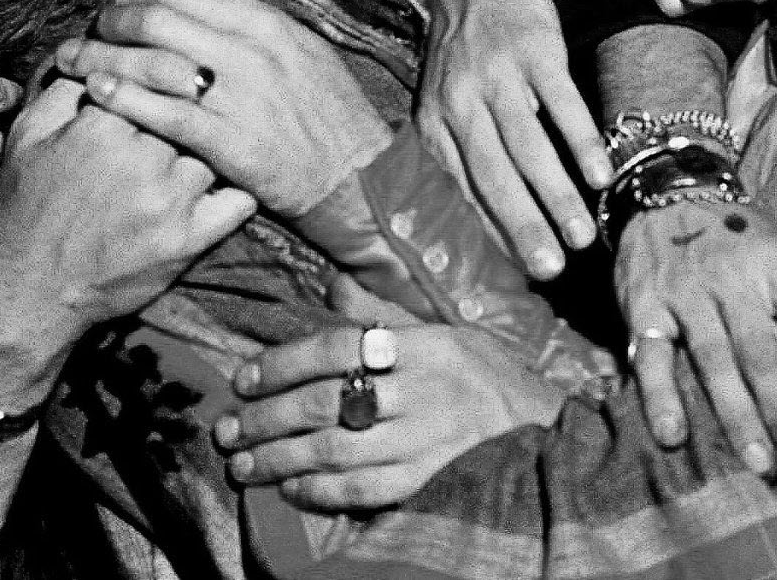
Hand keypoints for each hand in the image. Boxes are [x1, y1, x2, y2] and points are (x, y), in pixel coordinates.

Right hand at [0, 79, 254, 404]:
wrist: (29, 291)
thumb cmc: (27, 207)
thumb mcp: (28, 136)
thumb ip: (64, 86)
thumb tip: (93, 45)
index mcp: (102, 125)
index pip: (154, 75)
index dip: (162, 77)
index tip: (169, 80)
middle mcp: (141, 160)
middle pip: (191, 111)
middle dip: (190, 111)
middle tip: (191, 117)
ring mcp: (169, 203)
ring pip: (217, 149)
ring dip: (213, 149)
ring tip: (205, 151)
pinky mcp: (188, 241)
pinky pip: (239, 201)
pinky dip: (237, 190)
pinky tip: (225, 184)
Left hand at [59, 0, 391, 216]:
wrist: (361, 178)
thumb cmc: (332, 119)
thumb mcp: (305, 56)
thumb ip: (255, 32)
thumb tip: (207, 6)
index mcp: (269, 26)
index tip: (118, 8)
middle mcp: (251, 53)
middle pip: (155, 19)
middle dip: (109, 22)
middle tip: (90, 32)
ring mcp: (239, 97)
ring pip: (148, 62)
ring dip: (99, 58)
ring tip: (70, 62)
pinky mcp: (228, 142)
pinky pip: (161, 112)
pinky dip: (122, 99)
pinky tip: (97, 95)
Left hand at [217, 319, 563, 512]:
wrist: (548, 432)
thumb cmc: (491, 377)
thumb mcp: (448, 331)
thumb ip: (387, 315)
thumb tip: (333, 284)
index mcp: (424, 345)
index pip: (339, 345)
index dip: (284, 362)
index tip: (245, 378)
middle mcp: (422, 390)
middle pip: (326, 402)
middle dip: (267, 417)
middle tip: (227, 428)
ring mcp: (425, 440)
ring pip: (334, 451)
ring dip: (279, 459)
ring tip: (243, 463)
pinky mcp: (428, 481)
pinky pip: (361, 490)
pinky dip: (319, 491)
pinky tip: (291, 489)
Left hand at [418, 0, 605, 279]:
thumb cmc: (465, 57)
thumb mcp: (443, 105)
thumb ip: (457, 159)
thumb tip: (482, 230)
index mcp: (435, 125)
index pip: (462, 189)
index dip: (487, 233)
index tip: (513, 275)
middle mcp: (461, 104)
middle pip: (493, 175)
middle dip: (522, 226)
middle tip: (550, 269)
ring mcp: (498, 76)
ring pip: (528, 145)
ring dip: (556, 194)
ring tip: (582, 236)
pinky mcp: (535, 51)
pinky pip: (560, 103)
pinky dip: (580, 141)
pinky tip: (600, 175)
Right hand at [617, 200, 776, 472]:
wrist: (666, 187)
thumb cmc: (733, 233)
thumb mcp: (776, 248)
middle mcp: (735, 278)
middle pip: (765, 353)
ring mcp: (687, 292)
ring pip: (716, 361)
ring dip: (738, 417)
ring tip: (757, 460)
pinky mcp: (644, 304)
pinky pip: (653, 357)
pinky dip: (661, 397)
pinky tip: (674, 435)